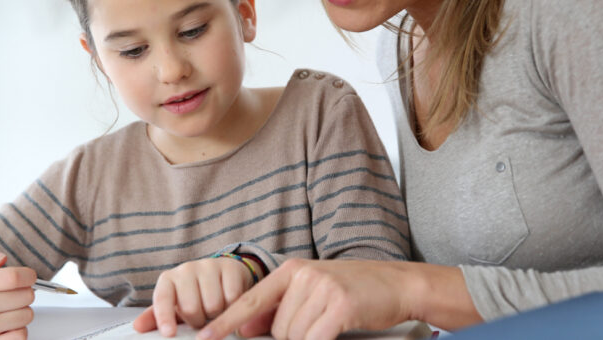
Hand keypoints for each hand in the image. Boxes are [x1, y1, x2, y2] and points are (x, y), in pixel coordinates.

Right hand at [0, 245, 36, 339]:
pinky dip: (19, 330)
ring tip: (8, 310)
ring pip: (27, 315)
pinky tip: (7, 326)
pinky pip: (21, 335)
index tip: (28, 277)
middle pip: (26, 296)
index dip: (29, 275)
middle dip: (25, 293)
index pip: (14, 277)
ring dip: (23, 312)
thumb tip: (0, 258)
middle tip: (13, 295)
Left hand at [133, 256, 255, 335]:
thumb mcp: (175, 306)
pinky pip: (232, 297)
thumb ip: (157, 317)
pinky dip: (232, 307)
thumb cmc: (195, 294)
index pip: (162, 299)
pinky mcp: (230, 267)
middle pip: (191, 308)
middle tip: (201, 318)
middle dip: (198, 321)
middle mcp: (186, 269)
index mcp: (168, 280)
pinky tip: (228, 303)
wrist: (222, 274)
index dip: (164, 317)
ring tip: (214, 310)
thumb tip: (138, 327)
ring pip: (214, 305)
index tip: (170, 333)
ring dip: (217, 316)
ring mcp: (209, 265)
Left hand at [197, 259, 477, 339]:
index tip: (204, 337)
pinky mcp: (340, 305)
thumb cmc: (354, 290)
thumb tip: (247, 327)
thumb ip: (281, 307)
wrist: (397, 284)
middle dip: (291, 339)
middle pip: (276, 329)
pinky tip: (333, 332)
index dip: (226, 323)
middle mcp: (303, 275)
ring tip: (331, 325)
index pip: (250, 300)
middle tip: (319, 326)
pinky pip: (315, 339)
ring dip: (310, 339)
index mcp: (291, 269)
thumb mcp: (313, 290)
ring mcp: (322, 289)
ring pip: (294, 337)